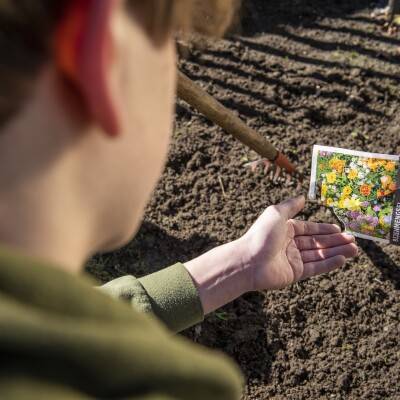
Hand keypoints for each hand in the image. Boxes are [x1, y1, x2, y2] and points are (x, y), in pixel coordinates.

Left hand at [240, 195, 357, 291]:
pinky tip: (343, 259)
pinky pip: (316, 267)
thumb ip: (290, 206)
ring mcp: (292, 260)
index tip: (340, 229)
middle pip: (317, 242)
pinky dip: (329, 263)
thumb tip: (302, 197)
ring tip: (355, 249)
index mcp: (285, 230)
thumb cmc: (261, 235)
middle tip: (354, 240)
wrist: (248, 262)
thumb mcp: (276, 213)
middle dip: (335, 241)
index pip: (309, 229)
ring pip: (319, 255)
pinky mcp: (295, 274)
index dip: (324, 229)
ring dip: (337, 252)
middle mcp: (289, 244)